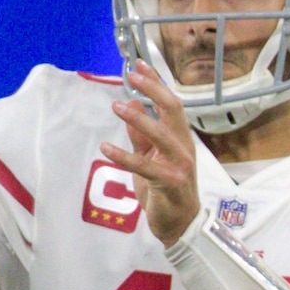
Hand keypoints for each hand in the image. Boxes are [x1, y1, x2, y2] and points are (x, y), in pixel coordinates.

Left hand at [115, 71, 205, 240]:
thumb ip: (141, 134)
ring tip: (117, 106)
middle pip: (173, 109)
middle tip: (132, 76)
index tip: (140, 65)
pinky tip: (105, 148)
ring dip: (138, 119)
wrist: (179, 225)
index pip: (172, 103)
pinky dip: (124, 156)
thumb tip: (134, 103)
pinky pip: (145, 166)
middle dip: (153, 89)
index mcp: (181, 138)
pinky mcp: (169, 182)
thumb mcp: (151, 158)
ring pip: (161, 134)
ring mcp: (179, 165)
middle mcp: (183, 147)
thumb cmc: (165, 191)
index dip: (157, 82)